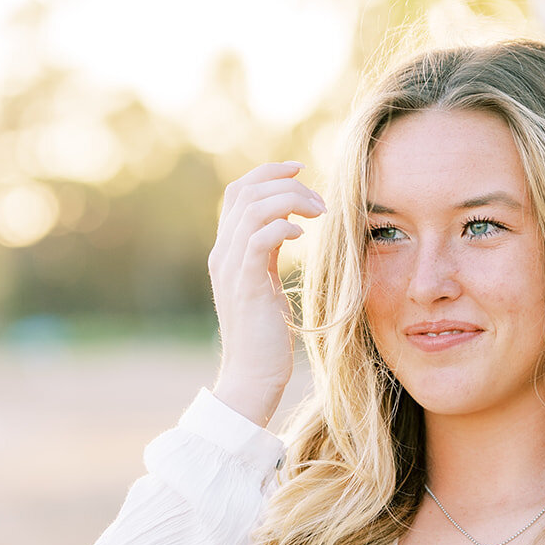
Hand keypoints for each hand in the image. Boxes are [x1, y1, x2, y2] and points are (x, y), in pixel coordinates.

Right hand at [207, 160, 325, 426]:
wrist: (253, 376)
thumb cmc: (267, 335)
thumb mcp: (266, 282)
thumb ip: (269, 251)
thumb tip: (288, 224)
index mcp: (228, 249)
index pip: (239, 191)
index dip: (268, 172)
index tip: (300, 168)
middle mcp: (223, 253)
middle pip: (246, 191)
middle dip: (286, 183)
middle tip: (320, 200)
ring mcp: (231, 268)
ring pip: (253, 209)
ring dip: (292, 200)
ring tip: (320, 213)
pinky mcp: (246, 285)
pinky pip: (259, 239)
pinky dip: (283, 226)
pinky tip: (304, 235)